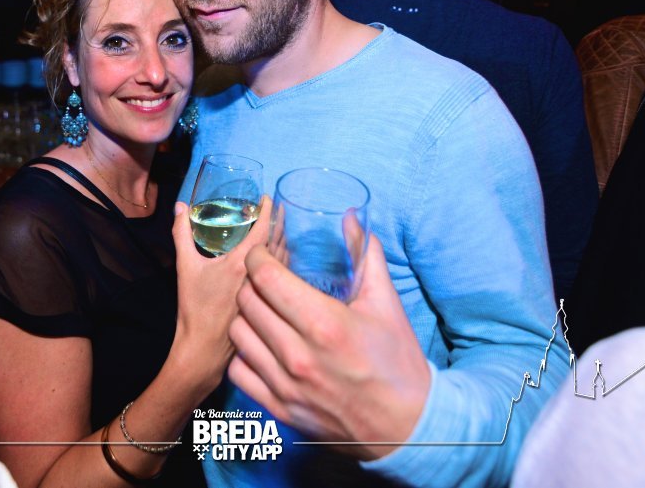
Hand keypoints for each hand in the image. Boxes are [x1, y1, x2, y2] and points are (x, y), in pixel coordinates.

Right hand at [169, 195, 270, 389]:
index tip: (269, 197)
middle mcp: (259, 277)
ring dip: (283, 240)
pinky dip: (283, 260)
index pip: (263, 229)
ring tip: (280, 226)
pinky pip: (283, 276)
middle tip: (278, 207)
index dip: (268, 210)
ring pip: (284, 260)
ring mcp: (267, 292)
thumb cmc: (194, 308)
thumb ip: (182, 234)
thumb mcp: (185, 267)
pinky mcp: (270, 304)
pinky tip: (279, 258)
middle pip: (278, 241)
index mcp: (241, 264)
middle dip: (279, 221)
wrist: (203, 349)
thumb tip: (181, 208)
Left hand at [227, 234, 430, 460]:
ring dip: (246, 316)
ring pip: (238, 334)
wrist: (406, 427)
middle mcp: (299, 355)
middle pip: (247, 302)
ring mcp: (286, 385)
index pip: (266, 278)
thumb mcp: (386, 303)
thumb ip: (366, 255)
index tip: (264, 254)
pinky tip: (261, 344)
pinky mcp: (280, 409)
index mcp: (325, 324)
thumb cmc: (398, 362)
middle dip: (252, 283)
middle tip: (264, 280)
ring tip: (263, 310)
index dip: (259, 258)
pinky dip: (244, 353)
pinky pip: (238, 371)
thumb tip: (351, 216)